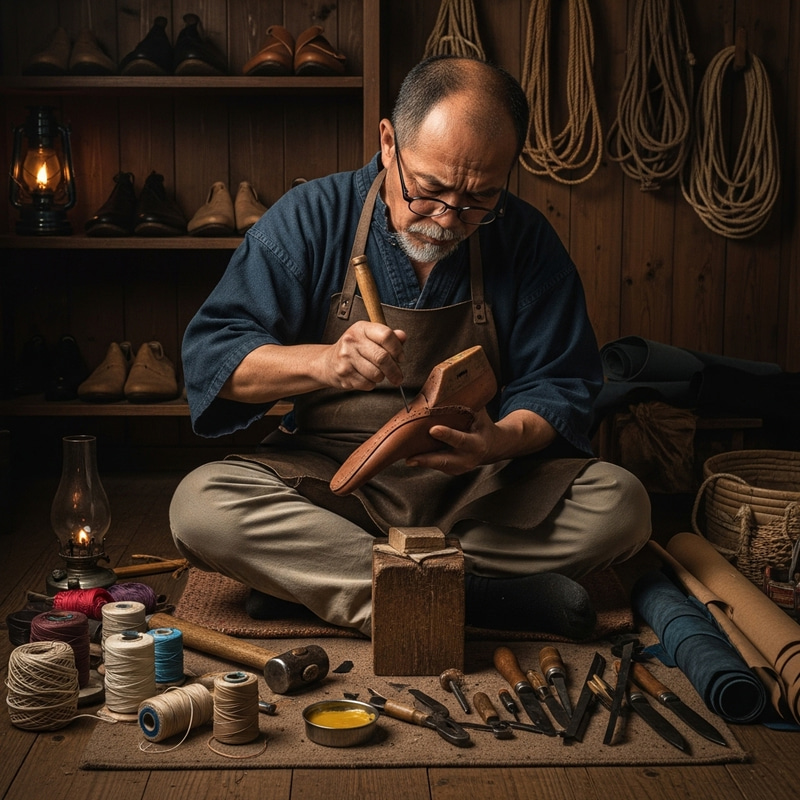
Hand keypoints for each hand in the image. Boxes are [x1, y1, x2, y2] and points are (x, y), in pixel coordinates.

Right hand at [321, 320, 406, 391]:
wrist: (328, 362)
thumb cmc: (354, 349)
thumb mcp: (369, 337)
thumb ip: (388, 337)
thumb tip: (403, 336)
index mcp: (361, 328)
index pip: (386, 335)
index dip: (398, 349)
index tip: (401, 358)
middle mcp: (351, 340)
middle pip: (383, 357)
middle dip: (395, 370)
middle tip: (398, 376)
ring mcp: (346, 358)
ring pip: (376, 374)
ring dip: (382, 378)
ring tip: (378, 374)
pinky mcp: (343, 374)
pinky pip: (367, 384)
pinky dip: (371, 384)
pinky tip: (366, 378)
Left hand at [406, 408, 557, 473]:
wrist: (493, 446)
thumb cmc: (482, 424)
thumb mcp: (479, 414)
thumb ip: (466, 403)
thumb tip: (450, 383)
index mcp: (477, 442)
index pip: (461, 439)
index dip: (448, 435)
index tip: (433, 430)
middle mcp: (468, 458)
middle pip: (446, 460)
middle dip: (428, 458)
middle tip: (411, 456)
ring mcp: (460, 467)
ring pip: (438, 465)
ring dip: (422, 461)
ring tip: (405, 456)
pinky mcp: (452, 470)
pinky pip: (436, 466)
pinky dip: (423, 461)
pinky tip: (410, 456)